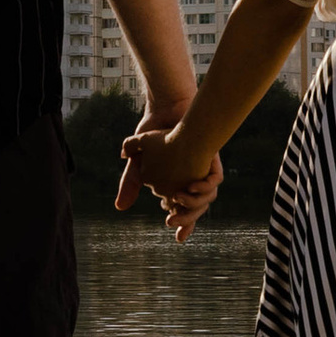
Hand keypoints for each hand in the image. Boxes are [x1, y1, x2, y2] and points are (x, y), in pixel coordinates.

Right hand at [117, 118, 222, 239]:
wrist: (168, 108)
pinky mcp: (211, 158)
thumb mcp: (138, 161)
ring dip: (195, 205)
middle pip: (194, 207)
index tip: (172, 227)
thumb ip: (130, 183)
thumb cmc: (153, 132)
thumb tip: (120, 207)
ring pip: (206, 197)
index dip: (180, 222)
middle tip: (171, 222)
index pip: (180, 208)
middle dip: (186, 218)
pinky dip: (206, 185)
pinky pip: (215, 179)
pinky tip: (191, 185)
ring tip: (179, 201)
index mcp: (175, 182)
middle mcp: (191, 179)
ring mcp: (202, 170)